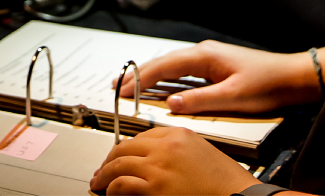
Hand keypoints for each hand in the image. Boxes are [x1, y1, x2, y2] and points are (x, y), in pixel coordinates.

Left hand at [90, 126, 255, 194]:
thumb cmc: (223, 181)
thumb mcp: (200, 152)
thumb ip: (177, 149)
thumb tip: (152, 157)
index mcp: (179, 134)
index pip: (143, 134)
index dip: (127, 146)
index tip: (121, 154)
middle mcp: (166, 146)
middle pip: (127, 146)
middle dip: (111, 158)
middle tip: (104, 169)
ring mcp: (159, 166)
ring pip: (119, 163)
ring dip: (106, 174)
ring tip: (100, 182)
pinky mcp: (154, 188)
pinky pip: (122, 184)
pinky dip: (112, 188)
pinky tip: (111, 193)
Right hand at [113, 39, 319, 114]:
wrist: (290, 77)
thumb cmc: (266, 83)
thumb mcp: (232, 97)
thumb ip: (199, 101)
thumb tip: (171, 105)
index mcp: (205, 55)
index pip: (164, 66)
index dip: (140, 79)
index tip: (122, 90)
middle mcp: (204, 53)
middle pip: (163, 63)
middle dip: (139, 76)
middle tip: (117, 88)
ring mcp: (208, 59)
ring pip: (171, 67)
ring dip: (150, 77)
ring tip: (130, 87)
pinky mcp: (214, 68)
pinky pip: (182, 73)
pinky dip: (165, 80)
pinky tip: (160, 90)